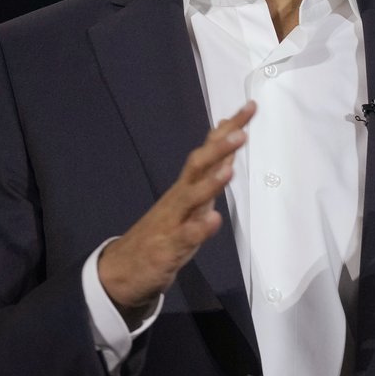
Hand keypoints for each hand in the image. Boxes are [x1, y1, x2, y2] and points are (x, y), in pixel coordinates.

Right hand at [98, 102, 254, 319]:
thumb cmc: (166, 231)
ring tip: (228, 170)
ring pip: (191, 198)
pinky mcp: (169, 247)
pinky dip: (200, 228)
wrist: (124, 268)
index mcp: (188, 185)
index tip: (250, 107)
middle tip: (242, 133)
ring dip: (210, 183)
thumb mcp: (193, 198)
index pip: (210, 150)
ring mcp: (174, 221)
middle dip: (219, 149)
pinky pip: (186, 236)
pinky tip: (214, 220)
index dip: (230, 129)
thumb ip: (211, 170)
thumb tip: (228, 136)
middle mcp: (180, 197)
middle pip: (198, 167)